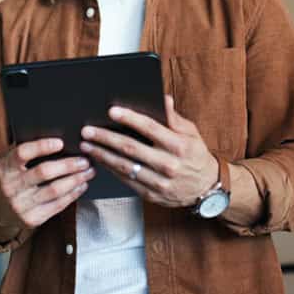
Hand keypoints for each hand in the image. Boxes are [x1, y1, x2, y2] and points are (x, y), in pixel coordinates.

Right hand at [0, 138, 94, 229]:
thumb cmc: (11, 179)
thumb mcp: (10, 164)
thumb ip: (27, 154)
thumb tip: (60, 142)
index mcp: (4, 168)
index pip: (23, 153)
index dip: (42, 146)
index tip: (61, 142)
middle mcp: (10, 187)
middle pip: (44, 172)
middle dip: (68, 165)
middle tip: (85, 160)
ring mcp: (20, 205)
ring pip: (54, 190)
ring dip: (75, 180)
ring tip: (88, 172)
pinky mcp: (31, 219)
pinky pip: (57, 205)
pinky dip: (72, 194)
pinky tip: (81, 186)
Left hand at [80, 95, 219, 208]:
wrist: (207, 188)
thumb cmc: (196, 155)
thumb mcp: (191, 133)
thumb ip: (174, 117)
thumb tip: (163, 98)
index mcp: (179, 146)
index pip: (150, 128)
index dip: (130, 119)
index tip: (111, 111)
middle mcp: (168, 165)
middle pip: (131, 148)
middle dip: (106, 138)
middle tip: (88, 131)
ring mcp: (159, 182)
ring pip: (125, 167)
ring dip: (103, 155)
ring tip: (87, 145)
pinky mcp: (152, 194)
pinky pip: (127, 181)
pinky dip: (111, 170)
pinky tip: (100, 160)